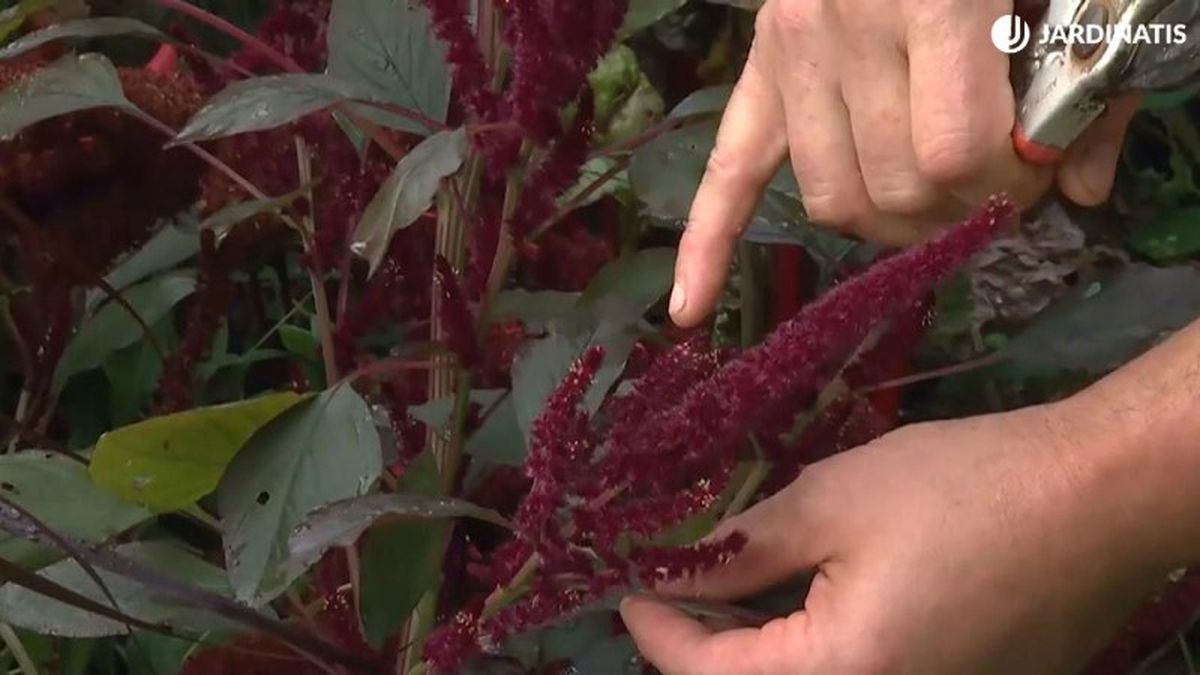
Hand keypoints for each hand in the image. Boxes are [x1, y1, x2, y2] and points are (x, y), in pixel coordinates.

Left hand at [621, 402, 1179, 674]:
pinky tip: (796, 593)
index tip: (627, 584)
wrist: (1099, 499)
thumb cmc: (962, 490)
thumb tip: (678, 568)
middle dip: (704, 640)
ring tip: (727, 579)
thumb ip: (743, 549)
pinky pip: (857, 674)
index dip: (658, 629)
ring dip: (757, 641)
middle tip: (676, 578)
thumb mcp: (832, 505)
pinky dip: (811, 644)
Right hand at [668, 0, 1140, 327]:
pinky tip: (687, 308)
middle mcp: (837, 29)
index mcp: (926, 0)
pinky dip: (706, 244)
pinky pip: (725, 172)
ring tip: (925, 205)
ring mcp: (785, 52)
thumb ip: (1089, 82)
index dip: (1006, 187)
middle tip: (992, 192)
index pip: (951, 154)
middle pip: (892, 187)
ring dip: (885, 225)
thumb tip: (1080, 190)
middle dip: (956, 210)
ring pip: (828, 198)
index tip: (1035, 177)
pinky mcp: (757, 72)